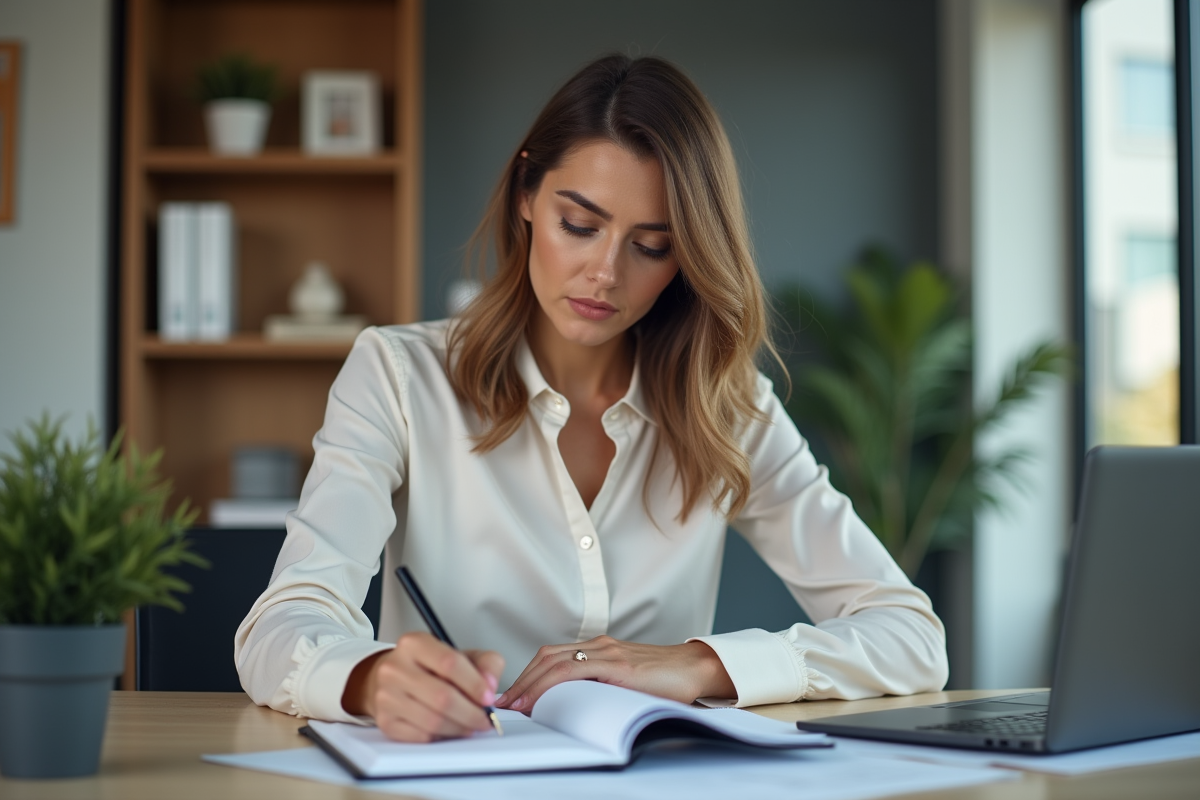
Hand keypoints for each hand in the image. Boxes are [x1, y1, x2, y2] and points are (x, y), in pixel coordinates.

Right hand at [341, 631, 503, 741]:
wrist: (394, 678)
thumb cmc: (430, 668)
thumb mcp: (462, 655)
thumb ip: (486, 663)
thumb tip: (489, 684)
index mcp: (415, 644)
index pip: (449, 663)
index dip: (474, 683)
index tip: (488, 698)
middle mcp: (395, 668)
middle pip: (442, 697)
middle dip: (471, 713)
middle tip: (484, 719)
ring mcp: (386, 695)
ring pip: (432, 721)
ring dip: (459, 728)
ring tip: (470, 725)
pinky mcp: (384, 720)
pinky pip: (420, 736)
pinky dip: (441, 737)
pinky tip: (449, 729)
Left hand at [494, 635, 735, 713]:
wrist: (696, 668)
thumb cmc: (665, 679)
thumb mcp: (625, 683)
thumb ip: (601, 687)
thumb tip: (572, 709)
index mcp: (599, 649)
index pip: (552, 657)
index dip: (528, 676)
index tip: (512, 697)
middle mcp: (599, 646)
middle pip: (546, 657)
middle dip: (521, 681)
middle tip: (503, 704)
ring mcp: (608, 653)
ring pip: (556, 662)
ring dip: (530, 684)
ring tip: (516, 705)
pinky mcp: (619, 665)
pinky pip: (576, 670)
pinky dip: (552, 684)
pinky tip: (543, 699)